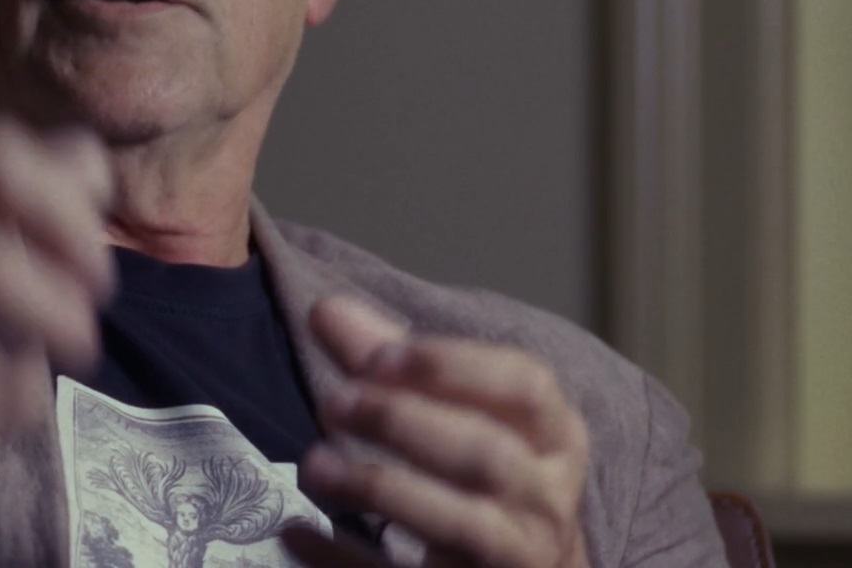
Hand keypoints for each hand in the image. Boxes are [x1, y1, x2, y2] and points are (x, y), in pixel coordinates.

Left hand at [282, 296, 591, 567]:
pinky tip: (296, 534)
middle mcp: (545, 498)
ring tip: (314, 464)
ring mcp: (515, 556)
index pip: (525, 386)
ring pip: (462, 526)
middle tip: (335, 402)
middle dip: (406, 423)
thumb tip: (326, 310)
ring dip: (384, 488)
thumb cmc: (490, 479)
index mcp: (555, 436)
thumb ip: (396, 361)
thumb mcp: (466, 415)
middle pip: (486, 455)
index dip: (454, 366)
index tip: (383, 356)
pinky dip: (347, 560)